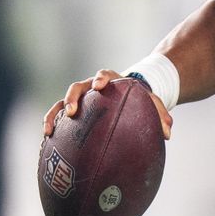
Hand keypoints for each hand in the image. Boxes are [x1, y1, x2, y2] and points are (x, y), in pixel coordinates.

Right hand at [42, 69, 172, 139]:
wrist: (127, 98)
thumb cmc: (139, 101)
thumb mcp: (152, 104)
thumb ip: (161, 116)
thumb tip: (168, 134)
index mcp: (110, 81)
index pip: (104, 74)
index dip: (101, 78)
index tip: (100, 85)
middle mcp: (90, 88)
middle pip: (77, 87)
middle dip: (72, 98)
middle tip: (72, 111)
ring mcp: (79, 100)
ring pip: (61, 103)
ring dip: (55, 114)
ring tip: (50, 131)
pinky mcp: (71, 113)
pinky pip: (57, 118)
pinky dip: (51, 126)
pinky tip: (46, 141)